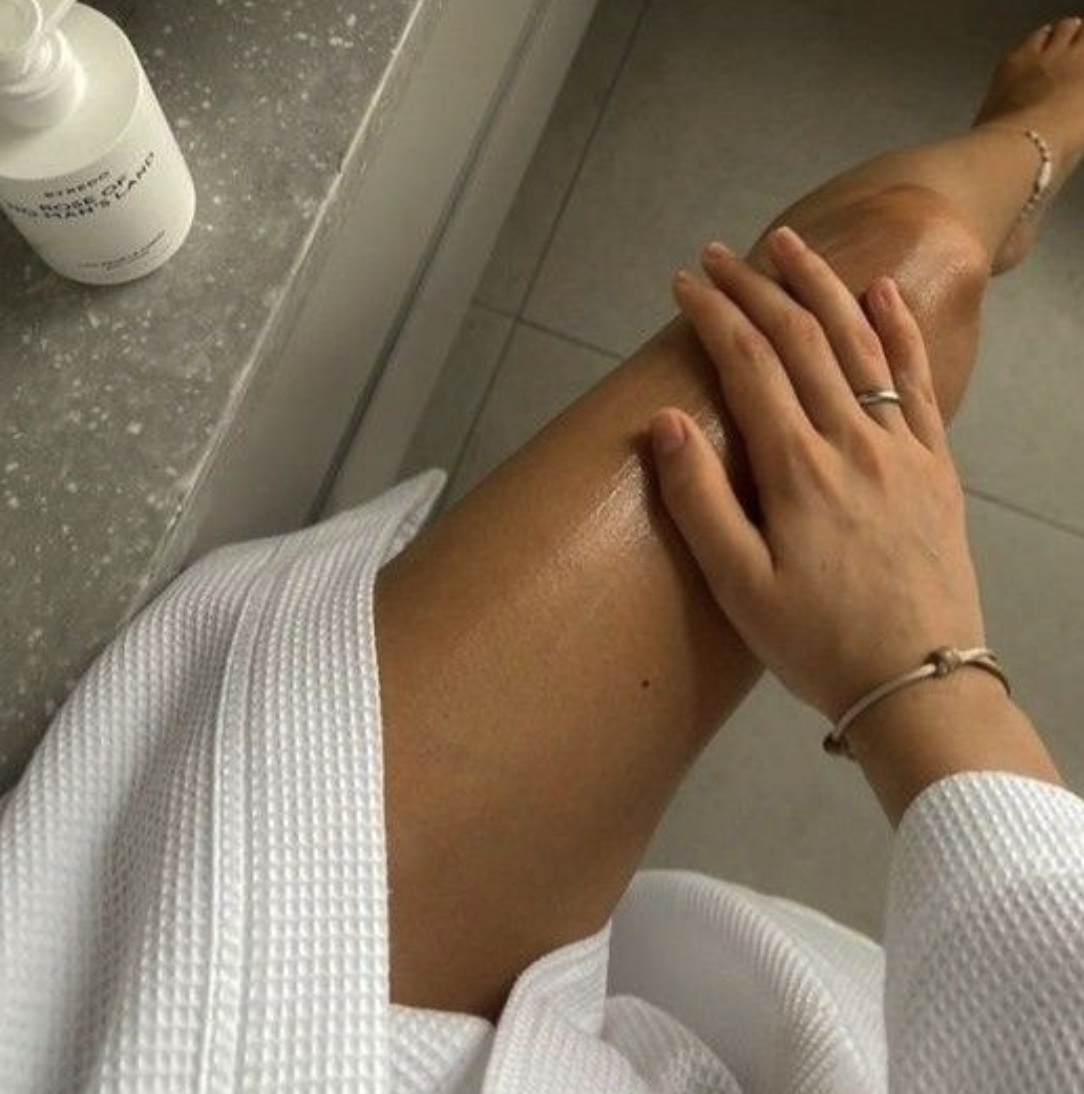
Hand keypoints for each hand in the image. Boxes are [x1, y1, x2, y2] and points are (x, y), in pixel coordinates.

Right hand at [649, 226, 986, 723]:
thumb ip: (700, 501)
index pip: (749, 366)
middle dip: (754, 288)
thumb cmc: (816, 643)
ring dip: (821, 286)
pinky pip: (919, 379)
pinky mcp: (936, 465)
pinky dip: (899, 329)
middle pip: (800, 340)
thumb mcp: (738, 587)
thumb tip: (665, 421)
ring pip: (859, 343)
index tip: (683, 283)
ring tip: (789, 245)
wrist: (920, 680)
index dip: (713, 316)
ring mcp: (902, 447)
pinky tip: (884, 292)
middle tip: (718, 254)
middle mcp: (852, 440)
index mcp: (797, 469)